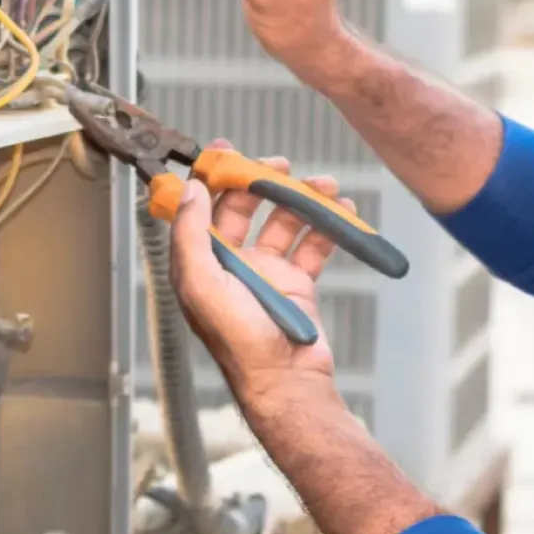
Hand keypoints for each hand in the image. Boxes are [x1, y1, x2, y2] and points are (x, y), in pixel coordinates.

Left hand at [169, 143, 353, 407]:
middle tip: (280, 164)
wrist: (287, 382)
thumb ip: (192, 234)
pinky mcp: (296, 283)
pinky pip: (312, 245)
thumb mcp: (203, 284)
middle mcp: (231, 264)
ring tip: (324, 184)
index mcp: (201, 262)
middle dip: (260, 182)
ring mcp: (265, 272)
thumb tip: (190, 190)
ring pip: (282, 221)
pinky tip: (342, 211)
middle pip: (243, 209)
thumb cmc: (240, 342)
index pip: (201, 208)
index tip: (224, 150)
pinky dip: (327, 225)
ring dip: (300, 199)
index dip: (211, 177)